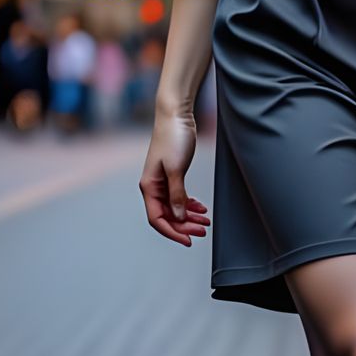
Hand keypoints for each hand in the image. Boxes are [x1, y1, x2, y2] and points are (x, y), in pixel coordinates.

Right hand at [139, 108, 209, 245]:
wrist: (176, 114)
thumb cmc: (173, 138)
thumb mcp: (176, 169)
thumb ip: (177, 194)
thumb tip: (179, 217)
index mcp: (149, 187)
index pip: (157, 219)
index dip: (172, 232)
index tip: (189, 240)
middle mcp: (153, 187)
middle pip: (167, 216)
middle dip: (185, 226)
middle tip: (204, 230)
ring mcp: (162, 181)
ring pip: (174, 208)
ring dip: (189, 217)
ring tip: (206, 222)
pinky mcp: (172, 174)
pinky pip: (179, 197)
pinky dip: (190, 205)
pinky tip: (201, 209)